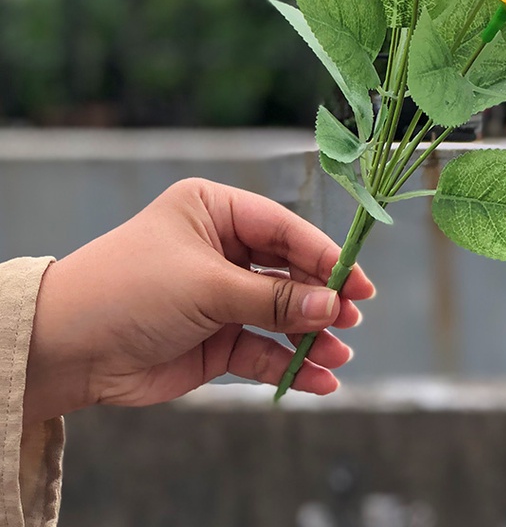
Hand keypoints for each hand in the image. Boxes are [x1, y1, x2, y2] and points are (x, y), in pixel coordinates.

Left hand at [23, 178, 373, 424]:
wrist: (64, 351)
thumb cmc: (130, 290)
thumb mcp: (206, 286)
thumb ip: (272, 299)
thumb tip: (331, 306)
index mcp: (215, 211)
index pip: (283, 228)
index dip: (323, 254)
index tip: (357, 282)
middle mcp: (222, 249)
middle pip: (288, 272)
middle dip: (320, 298)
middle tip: (352, 319)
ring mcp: (220, 296)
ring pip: (280, 314)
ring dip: (310, 336)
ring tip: (338, 355)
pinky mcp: (216, 340)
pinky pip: (263, 349)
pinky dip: (289, 364)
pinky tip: (316, 379)